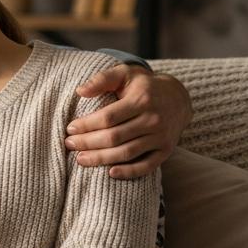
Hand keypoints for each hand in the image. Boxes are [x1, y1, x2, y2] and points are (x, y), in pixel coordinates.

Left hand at [65, 64, 192, 178]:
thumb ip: (102, 79)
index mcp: (142, 100)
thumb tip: (80, 91)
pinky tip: (110, 173)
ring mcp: (161, 137)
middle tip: (70, 144)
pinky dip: (129, 172)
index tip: (70, 128)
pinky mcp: (165, 150)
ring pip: (127, 153)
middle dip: (88, 143)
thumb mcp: (125, 74)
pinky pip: (146, 166)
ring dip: (101, 158)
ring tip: (81, 159)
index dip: (87, 124)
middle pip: (115, 137)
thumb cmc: (143, 85)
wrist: (178, 97)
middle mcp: (153, 119)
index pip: (108, 117)